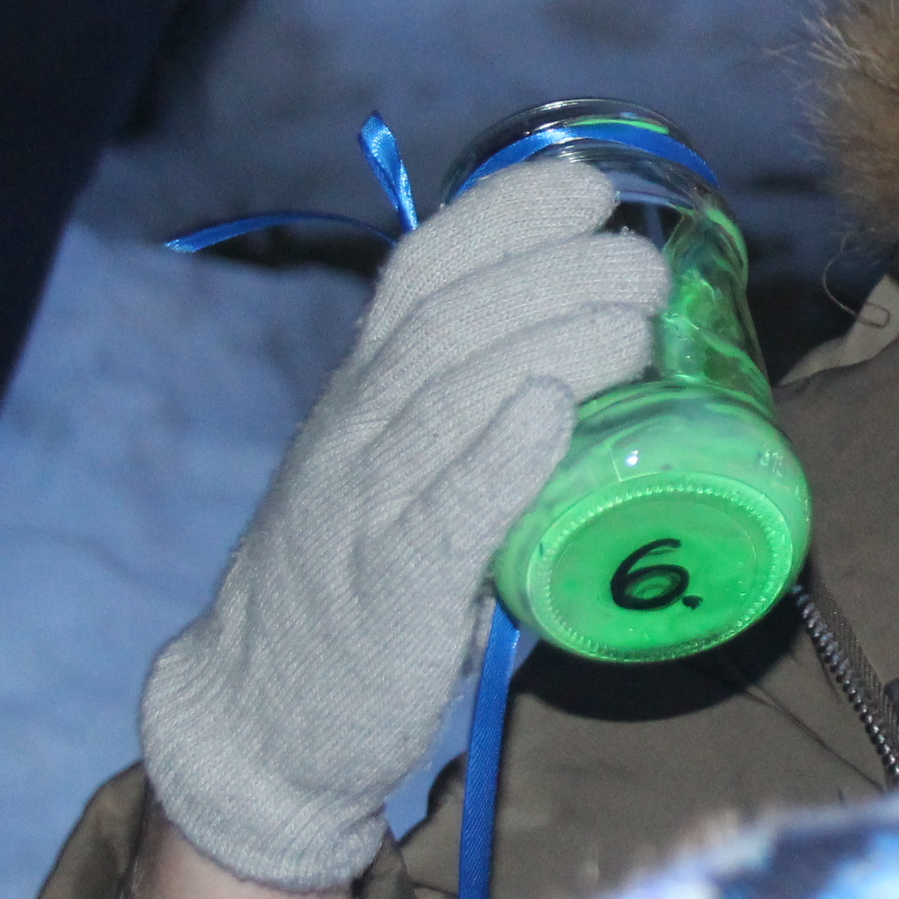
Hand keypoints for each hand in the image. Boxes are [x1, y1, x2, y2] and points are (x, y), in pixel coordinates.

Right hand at [139, 156, 667, 889]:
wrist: (251, 713)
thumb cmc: (351, 581)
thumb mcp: (392, 469)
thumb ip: (465, 413)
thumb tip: (599, 353)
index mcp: (360, 392)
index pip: (421, 270)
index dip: (505, 215)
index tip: (589, 185)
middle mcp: (356, 432)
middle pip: (453, 321)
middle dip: (557, 273)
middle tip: (647, 266)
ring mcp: (365, 509)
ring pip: (454, 399)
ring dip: (553, 347)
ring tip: (636, 326)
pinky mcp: (390, 592)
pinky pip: (442, 513)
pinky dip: (497, 459)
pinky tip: (549, 417)